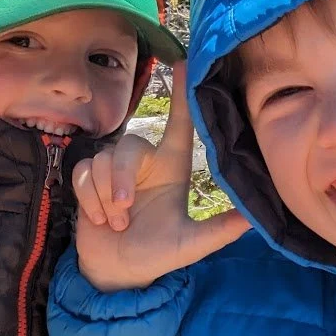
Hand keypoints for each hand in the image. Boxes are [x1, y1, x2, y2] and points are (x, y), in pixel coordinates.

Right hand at [72, 62, 250, 291]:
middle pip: (128, 147)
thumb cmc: (156, 255)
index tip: (182, 60)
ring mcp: (114, 170)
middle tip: (123, 212)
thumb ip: (218, 232)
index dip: (181, 94)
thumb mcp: (189, 246)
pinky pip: (83, 173)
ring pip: (102, 161)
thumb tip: (253, 221)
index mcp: (171, 169)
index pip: (179, 125)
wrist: (117, 274)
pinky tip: (97, 219)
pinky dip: (89, 199)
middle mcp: (144, 163)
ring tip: (115, 222)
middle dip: (119, 179)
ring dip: (104, 197)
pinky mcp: (89, 178)